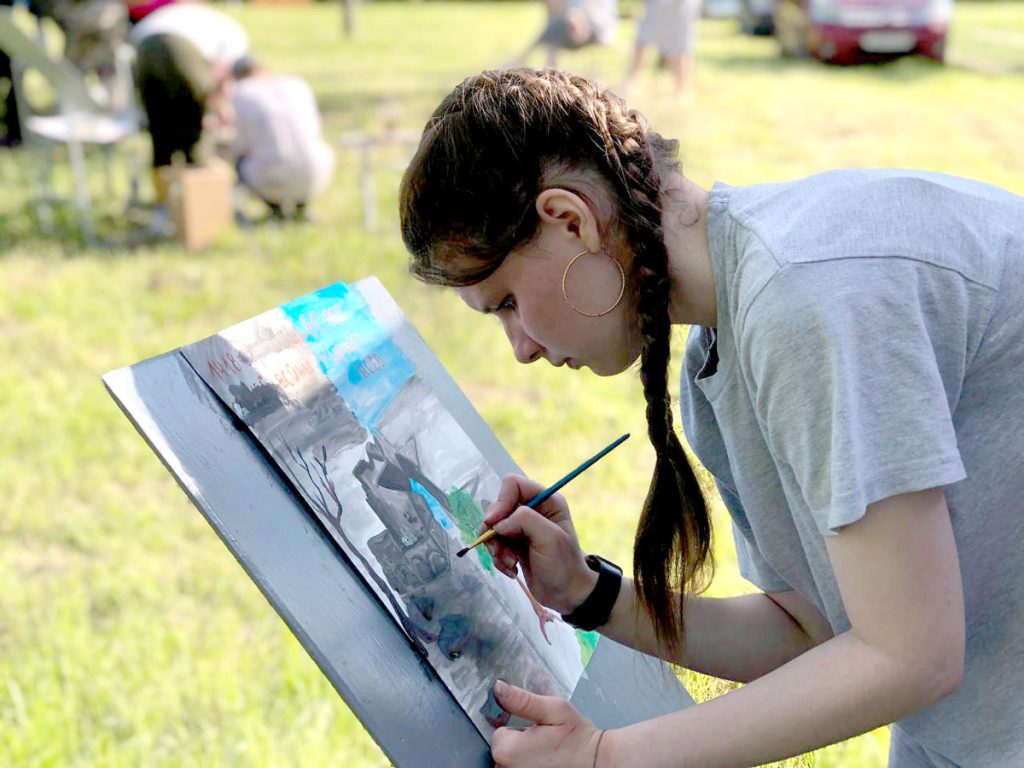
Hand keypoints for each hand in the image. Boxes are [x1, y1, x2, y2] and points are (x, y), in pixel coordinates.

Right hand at [484, 474, 594, 613]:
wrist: (566, 594)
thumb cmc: (563, 565)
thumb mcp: (549, 538)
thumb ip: (524, 520)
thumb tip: (497, 523)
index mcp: (546, 500)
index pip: (513, 485)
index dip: (500, 501)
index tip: (494, 523)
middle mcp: (532, 510)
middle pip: (498, 507)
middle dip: (496, 531)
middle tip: (502, 551)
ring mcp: (521, 527)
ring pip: (493, 527)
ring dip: (496, 548)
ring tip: (510, 564)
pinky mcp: (513, 543)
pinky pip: (494, 543)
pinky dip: (498, 558)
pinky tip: (511, 569)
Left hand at [491, 681, 604, 767]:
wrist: (598, 764)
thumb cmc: (578, 739)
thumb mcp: (553, 710)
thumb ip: (521, 700)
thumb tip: (499, 688)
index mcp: (508, 751)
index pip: (499, 732)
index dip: (518, 728)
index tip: (537, 731)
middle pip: (502, 750)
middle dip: (518, 744)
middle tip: (543, 742)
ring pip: (510, 763)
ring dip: (523, 758)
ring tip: (546, 755)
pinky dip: (529, 766)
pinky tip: (546, 764)